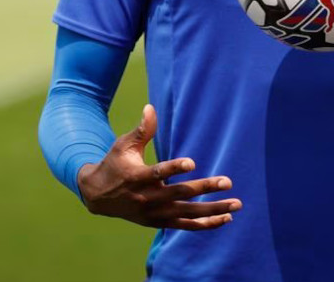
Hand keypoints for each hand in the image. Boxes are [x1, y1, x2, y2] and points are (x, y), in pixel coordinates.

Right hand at [77, 104, 241, 230]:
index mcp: (137, 177)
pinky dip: (205, 224)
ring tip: (236, 205)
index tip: (192, 162)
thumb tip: (150, 107)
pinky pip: (185, 226)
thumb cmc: (115, 163)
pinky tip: (225, 219)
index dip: (174, 168)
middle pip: (180, 194)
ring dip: (212, 210)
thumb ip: (142, 130)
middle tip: (228, 181)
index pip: (158, 173)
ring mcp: (154, 213)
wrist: (97, 196)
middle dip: (205, 188)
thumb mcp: (123, 145)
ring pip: (187, 214)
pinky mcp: (158, 223)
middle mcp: (147, 198)